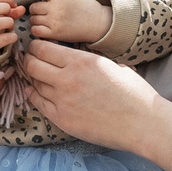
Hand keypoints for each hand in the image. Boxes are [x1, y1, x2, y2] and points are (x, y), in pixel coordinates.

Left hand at [21, 39, 171, 157]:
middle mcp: (67, 79)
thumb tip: (74, 56)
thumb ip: (88, 60)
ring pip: (34, 84)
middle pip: (32, 65)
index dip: (36, 47)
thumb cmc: (134, 93)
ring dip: (33, 80)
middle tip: (32, 61)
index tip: (38, 48)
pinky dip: (34, 96)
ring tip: (38, 77)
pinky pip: (38, 104)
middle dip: (30, 61)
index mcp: (81, 61)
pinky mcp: (62, 120)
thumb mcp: (112, 65)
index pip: (43, 48)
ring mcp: (62, 101)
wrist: (142, 123)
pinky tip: (35, 92)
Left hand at [25, 0, 112, 46]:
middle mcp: (55, 9)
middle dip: (34, 8)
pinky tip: (41, 28)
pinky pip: (36, 31)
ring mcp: (54, 22)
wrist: (99, 24)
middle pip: (33, 7)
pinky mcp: (55, 34)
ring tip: (40, 19)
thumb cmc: (90, 8)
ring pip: (33, 19)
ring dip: (35, 19)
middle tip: (38, 9)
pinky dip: (36, 29)